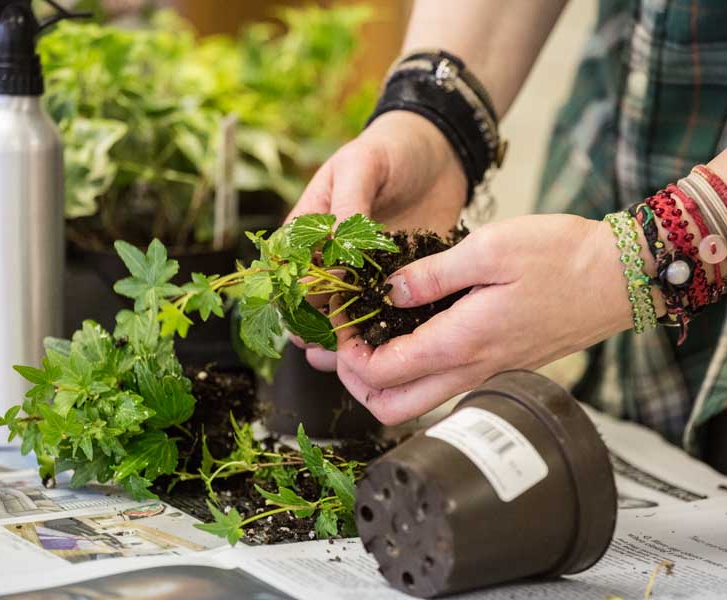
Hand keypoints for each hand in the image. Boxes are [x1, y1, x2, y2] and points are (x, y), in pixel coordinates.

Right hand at [287, 110, 466, 369]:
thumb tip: (336, 252)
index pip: (288, 271)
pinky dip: (384, 331)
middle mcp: (330, 259)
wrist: (439, 153)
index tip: (305, 311)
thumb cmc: (389, 150)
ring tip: (351, 358)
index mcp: (309, 230)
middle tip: (326, 346)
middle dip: (314, 328)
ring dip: (343, 340)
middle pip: (311, 304)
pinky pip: (384, 313)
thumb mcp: (361, 166)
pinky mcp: (396, 283)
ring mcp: (363, 275)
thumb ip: (346, 206)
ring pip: (343, 317)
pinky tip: (390, 347)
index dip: (291, 295)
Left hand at [329, 214, 637, 424]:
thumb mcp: (488, 249)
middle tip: (343, 348)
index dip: (348, 357)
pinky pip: (442, 384)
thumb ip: (431, 274)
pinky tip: (407, 334)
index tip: (338, 326)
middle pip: (392, 408)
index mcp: (462, 342)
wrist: (620, 278)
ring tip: (364, 340)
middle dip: (356, 384)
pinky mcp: (498, 365)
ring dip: (382, 381)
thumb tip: (388, 290)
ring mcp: (486, 373)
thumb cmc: (562, 258)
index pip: (382, 374)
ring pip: (417, 402)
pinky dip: (413, 372)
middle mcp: (471, 369)